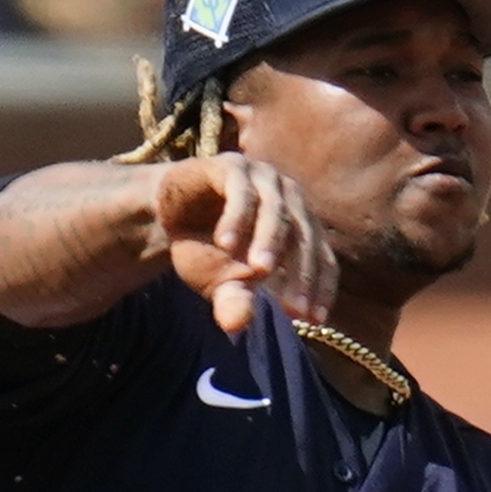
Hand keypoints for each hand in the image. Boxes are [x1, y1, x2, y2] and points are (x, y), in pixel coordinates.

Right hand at [151, 153, 336, 333]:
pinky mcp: (233, 166)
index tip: (314, 320)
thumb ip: (234, 301)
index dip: (320, 289)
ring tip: (260, 270)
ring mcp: (263, 178)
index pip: (321, 259)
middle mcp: (290, 199)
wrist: (169, 213)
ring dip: (270, 240)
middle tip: (293, 307)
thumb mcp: (219, 283)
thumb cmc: (207, 250)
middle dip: (300, 272)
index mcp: (301, 227)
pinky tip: (225, 243)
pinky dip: (236, 217)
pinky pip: (241, 191)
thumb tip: (237, 325)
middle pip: (304, 236)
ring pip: (276, 209)